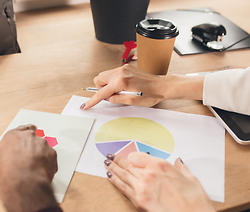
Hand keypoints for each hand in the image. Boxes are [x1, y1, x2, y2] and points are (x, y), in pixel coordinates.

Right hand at [0, 124, 57, 211]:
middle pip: (32, 137)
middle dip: (31, 145)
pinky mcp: (52, 154)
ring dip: (39, 154)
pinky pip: (50, 157)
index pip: (20, 129)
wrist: (23, 184)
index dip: (23, 135)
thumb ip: (2, 152)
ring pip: (42, 146)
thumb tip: (3, 156)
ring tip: (33, 167)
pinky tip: (39, 171)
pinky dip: (46, 162)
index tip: (25, 137)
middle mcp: (29, 136)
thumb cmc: (7, 174)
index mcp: (13, 135)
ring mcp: (42, 144)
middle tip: (27, 157)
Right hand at [81, 65, 203, 109]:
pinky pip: (112, 73)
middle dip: (101, 89)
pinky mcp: (126, 67)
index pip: (102, 92)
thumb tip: (108, 98)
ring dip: (107, 84)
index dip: (93, 100)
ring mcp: (123, 68)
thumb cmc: (151, 94)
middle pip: (99, 79)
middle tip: (112, 95)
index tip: (86, 106)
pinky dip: (113, 80)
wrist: (163, 86)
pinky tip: (123, 86)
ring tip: (119, 91)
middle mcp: (120, 72)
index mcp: (122, 82)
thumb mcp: (132, 101)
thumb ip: (117, 99)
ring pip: (105, 75)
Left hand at [104, 153, 230, 211]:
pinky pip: (122, 187)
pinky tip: (109, 176)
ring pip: (123, 174)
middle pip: (128, 164)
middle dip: (117, 159)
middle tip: (110, 156)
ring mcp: (142, 187)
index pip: (138, 156)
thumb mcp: (192, 180)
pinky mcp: (138, 201)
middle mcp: (149, 174)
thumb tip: (178, 162)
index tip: (129, 158)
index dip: (133, 157)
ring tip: (106, 162)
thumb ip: (181, 169)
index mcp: (162, 165)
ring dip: (112, 167)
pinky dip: (114, 180)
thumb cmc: (196, 204)